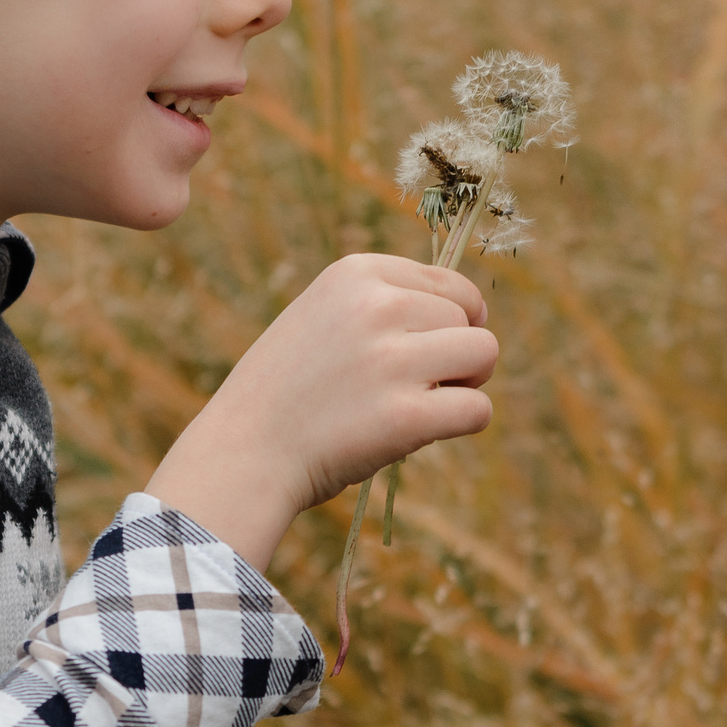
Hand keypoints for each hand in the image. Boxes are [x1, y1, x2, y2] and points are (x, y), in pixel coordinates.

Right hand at [143, 253, 497, 571]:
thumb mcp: (324, 315)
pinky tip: (425, 431)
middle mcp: (378, 305)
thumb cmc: (289, 390)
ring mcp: (392, 359)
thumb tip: (477, 310)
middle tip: (408, 386)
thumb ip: (386, 303)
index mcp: (356, 273)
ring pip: (484, 354)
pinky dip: (465, 423)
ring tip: (422, 402)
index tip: (419, 349)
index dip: (450, 321)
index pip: (451, 284)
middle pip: (469, 319)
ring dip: (466, 383)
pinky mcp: (406, 416)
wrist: (242, 453)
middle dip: (454, 354)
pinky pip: (478, 409)